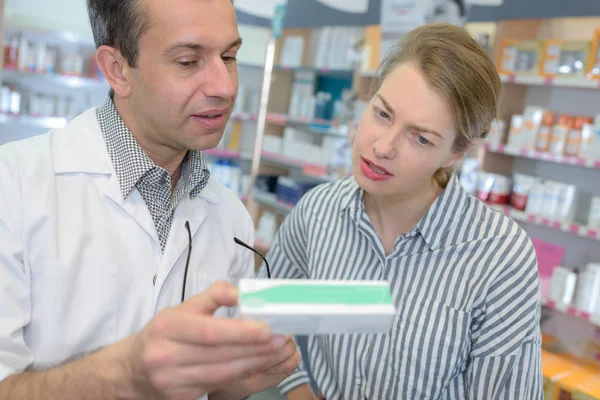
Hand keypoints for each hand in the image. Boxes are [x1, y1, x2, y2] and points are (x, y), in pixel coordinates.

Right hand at [128, 281, 290, 399]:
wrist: (132, 370)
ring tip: (276, 351)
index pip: (210, 332)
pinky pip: (218, 386)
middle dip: (256, 348)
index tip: (267, 329)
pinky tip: (257, 364)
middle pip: (220, 355)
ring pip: (223, 374)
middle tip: (281, 339)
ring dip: (254, 363)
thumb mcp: (183, 307)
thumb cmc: (163, 333)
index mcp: (168, 327)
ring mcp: (172, 382)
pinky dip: (241, 374)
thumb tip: (244, 292)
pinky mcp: (180, 398)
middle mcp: (166, 356)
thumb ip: (215, 295)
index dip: (241, 332)